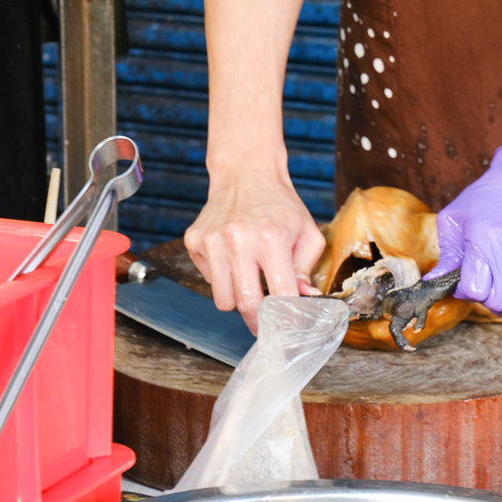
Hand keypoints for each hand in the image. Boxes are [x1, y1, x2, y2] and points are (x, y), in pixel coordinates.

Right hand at [184, 170, 324, 333]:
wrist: (247, 174)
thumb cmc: (280, 207)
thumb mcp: (307, 233)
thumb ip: (306, 269)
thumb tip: (304, 300)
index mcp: (271, 239)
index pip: (279, 295)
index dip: (286, 318)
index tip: (290, 328)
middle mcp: (238, 240)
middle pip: (245, 305)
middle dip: (258, 321)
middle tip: (266, 322)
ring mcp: (212, 241)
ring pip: (222, 299)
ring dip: (237, 299)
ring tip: (249, 283)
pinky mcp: (194, 241)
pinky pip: (208, 280)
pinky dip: (221, 279)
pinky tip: (232, 260)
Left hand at [425, 145, 501, 320]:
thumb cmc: (486, 198)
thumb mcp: (455, 219)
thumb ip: (447, 255)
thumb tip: (433, 283)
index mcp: (484, 239)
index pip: (473, 290)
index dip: (465, 291)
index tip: (466, 280)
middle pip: (496, 301)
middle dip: (485, 299)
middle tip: (484, 284)